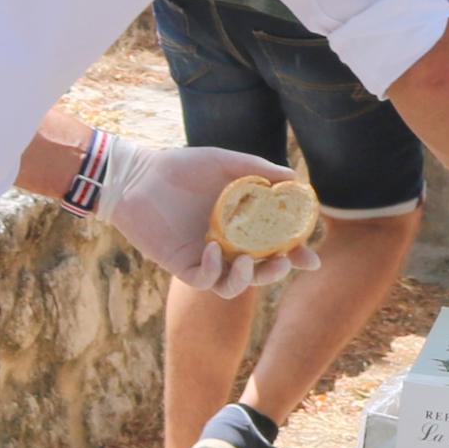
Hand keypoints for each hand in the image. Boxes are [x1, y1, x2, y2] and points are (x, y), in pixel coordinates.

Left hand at [81, 134, 320, 297]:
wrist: (137, 175)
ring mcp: (204, 258)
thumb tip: (294, 179)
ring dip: (247, 279)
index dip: (295, 256)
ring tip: (249, 261)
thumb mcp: (224, 162)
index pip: (274, 246)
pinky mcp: (181, 265)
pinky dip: (214, 270)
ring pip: (233, 285)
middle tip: (282, 262)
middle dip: (275, 273)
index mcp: (241, 225)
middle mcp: (227, 245)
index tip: (311, 260)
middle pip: (258, 272)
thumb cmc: (180, 167)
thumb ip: (258, 170)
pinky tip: (214, 249)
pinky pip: (204, 280)